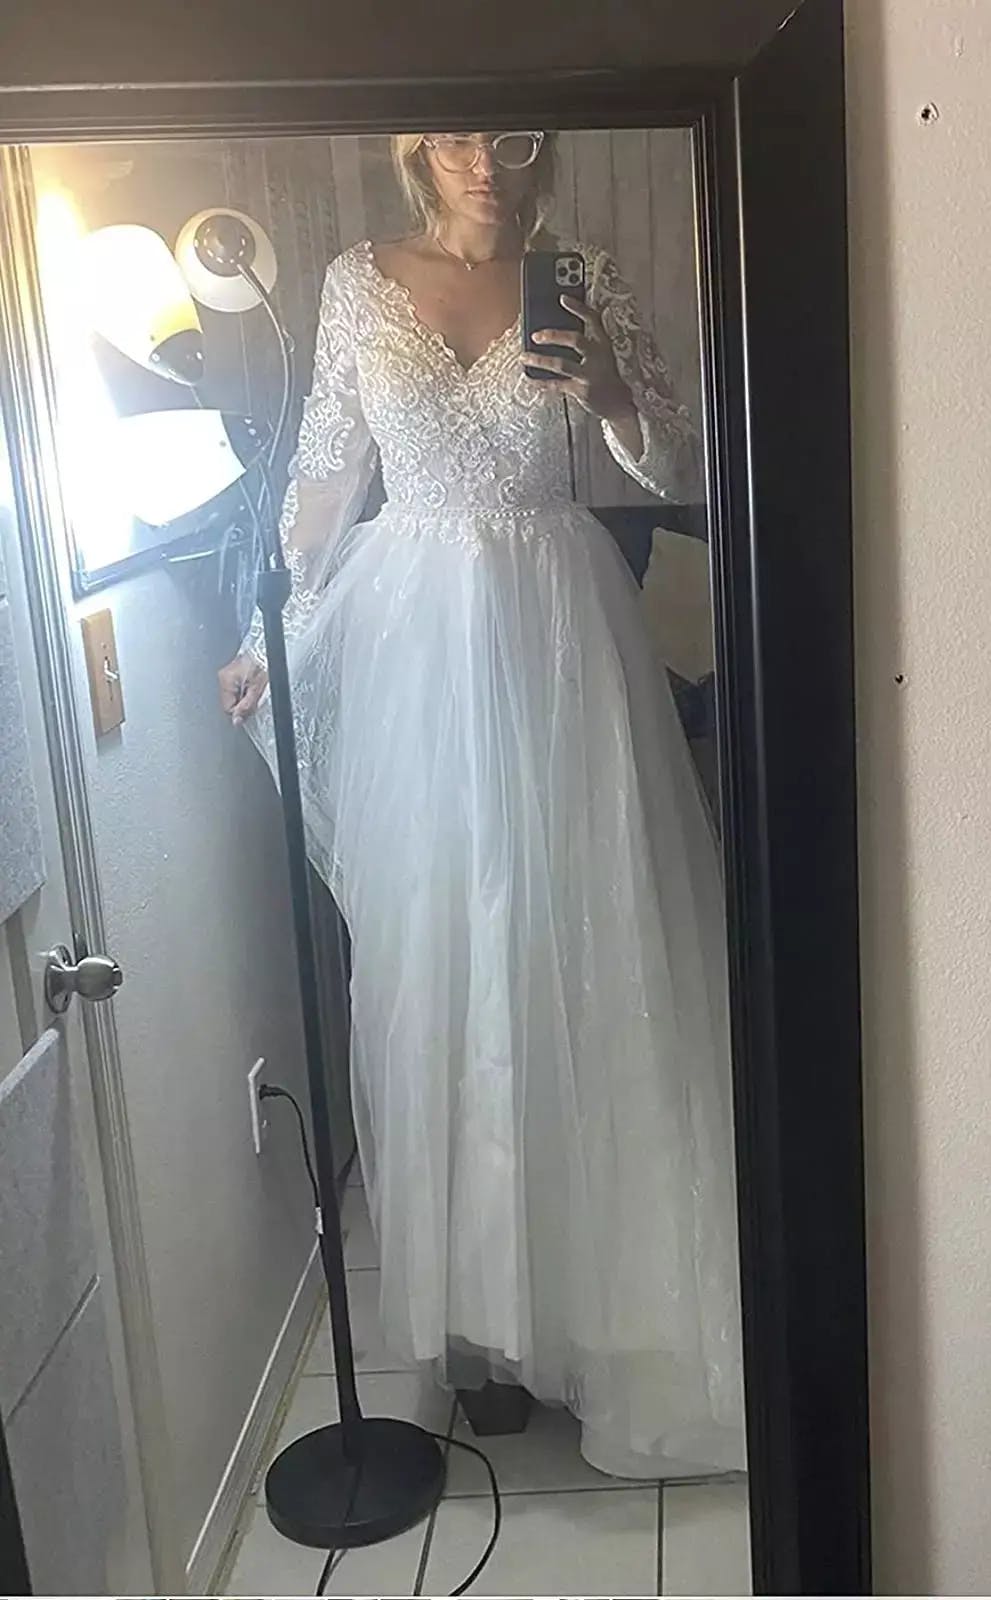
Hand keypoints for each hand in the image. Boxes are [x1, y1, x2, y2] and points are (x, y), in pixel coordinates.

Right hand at [218, 654, 267, 726]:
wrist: (271, 652)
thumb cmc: (265, 665)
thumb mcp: (257, 690)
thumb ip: (246, 707)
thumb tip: (236, 720)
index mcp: (225, 679)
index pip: (227, 708)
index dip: (240, 711)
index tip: (251, 709)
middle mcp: (224, 675)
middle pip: (230, 701)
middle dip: (243, 703)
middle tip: (256, 696)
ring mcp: (229, 672)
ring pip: (234, 695)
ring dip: (245, 696)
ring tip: (256, 687)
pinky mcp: (235, 670)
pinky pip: (238, 687)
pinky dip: (246, 688)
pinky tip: (254, 683)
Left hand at [522, 295, 637, 431]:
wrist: (619, 404)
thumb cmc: (605, 375)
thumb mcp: (601, 354)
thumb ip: (586, 341)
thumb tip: (557, 330)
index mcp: (603, 344)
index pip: (593, 320)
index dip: (578, 308)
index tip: (562, 298)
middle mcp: (598, 357)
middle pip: (576, 340)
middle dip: (554, 336)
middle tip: (536, 335)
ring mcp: (590, 375)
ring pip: (562, 364)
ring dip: (540, 360)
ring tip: (524, 357)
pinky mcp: (581, 391)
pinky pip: (557, 385)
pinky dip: (541, 382)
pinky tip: (529, 378)